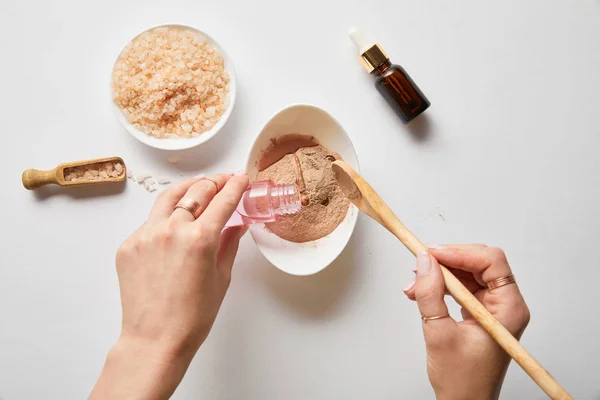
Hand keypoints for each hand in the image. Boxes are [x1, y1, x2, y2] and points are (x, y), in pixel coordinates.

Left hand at [90, 172, 248, 399]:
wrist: (154, 339)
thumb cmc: (192, 317)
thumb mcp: (221, 278)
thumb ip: (229, 245)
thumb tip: (236, 226)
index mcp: (200, 239)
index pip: (223, 200)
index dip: (235, 186)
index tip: (241, 178)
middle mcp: (172, 230)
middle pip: (196, 191)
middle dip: (214, 182)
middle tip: (223, 180)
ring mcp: (146, 235)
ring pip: (168, 198)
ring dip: (187, 188)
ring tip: (198, 187)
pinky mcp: (128, 245)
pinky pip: (150, 221)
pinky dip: (165, 217)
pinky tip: (174, 224)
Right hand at [403, 245, 529, 399]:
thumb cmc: (462, 380)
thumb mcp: (439, 333)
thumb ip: (431, 294)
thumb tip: (424, 262)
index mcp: (508, 309)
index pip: (491, 262)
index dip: (461, 253)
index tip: (433, 254)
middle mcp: (504, 305)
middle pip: (479, 263)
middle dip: (447, 262)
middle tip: (422, 263)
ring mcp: (492, 308)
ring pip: (467, 273)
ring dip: (439, 274)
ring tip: (415, 283)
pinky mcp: (478, 312)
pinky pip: (460, 287)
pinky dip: (440, 286)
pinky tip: (421, 291)